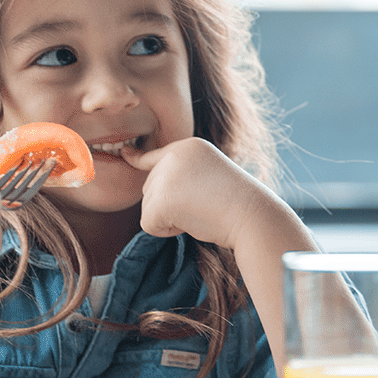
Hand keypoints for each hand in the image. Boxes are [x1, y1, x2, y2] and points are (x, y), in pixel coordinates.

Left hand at [121, 138, 286, 251]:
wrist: (251, 215)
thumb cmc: (237, 203)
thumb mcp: (210, 176)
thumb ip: (183, 177)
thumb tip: (152, 195)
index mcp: (188, 147)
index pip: (155, 155)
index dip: (137, 158)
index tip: (126, 153)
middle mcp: (173, 156)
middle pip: (149, 188)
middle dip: (169, 205)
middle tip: (202, 205)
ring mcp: (165, 177)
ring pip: (148, 207)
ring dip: (170, 219)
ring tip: (200, 212)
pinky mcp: (159, 200)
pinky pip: (148, 225)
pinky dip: (167, 231)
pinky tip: (191, 222)